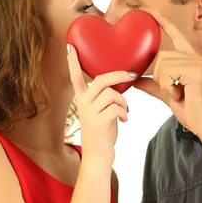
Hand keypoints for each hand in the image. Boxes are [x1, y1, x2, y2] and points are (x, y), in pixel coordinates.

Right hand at [67, 44, 134, 164]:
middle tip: (132, 75)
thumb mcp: (102, 111)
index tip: (70, 46)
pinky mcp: (98, 122)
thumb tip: (121, 82)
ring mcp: (89, 113)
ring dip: (124, 102)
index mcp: (82, 99)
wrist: (98, 156)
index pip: (75, 76)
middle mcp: (83, 103)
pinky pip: (116, 107)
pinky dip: (124, 112)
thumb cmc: (103, 132)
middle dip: (119, 75)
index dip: (73, 61)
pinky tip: (124, 120)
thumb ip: (105, 96)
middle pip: (101, 80)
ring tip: (125, 111)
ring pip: (112, 94)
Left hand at [134, 11, 201, 138]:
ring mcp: (198, 62)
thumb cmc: (193, 112)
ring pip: (164, 63)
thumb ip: (154, 85)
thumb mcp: (169, 96)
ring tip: (177, 94)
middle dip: (160, 76)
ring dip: (164, 83)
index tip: (152, 13)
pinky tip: (180, 94)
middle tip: (172, 92)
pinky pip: (168, 71)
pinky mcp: (196, 69)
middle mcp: (197, 58)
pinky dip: (168, 86)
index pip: (177, 37)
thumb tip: (136, 79)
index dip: (164, 24)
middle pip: (163, 55)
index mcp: (192, 61)